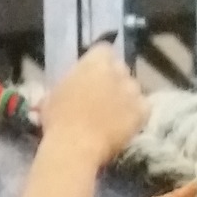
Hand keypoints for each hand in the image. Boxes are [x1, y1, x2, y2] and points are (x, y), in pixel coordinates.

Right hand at [37, 42, 147, 165]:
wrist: (75, 146)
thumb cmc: (57, 120)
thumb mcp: (53, 95)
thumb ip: (68, 84)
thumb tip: (70, 88)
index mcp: (95, 62)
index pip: (104, 51)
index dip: (98, 64)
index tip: (91, 76)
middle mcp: (118, 70)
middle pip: (120, 69)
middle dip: (113, 80)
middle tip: (101, 98)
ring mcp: (133, 90)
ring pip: (133, 89)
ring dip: (125, 97)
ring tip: (113, 116)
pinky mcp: (143, 111)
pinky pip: (143, 108)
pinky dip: (136, 114)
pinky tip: (125, 125)